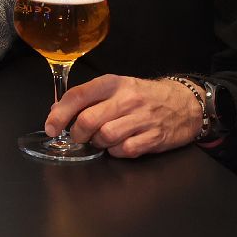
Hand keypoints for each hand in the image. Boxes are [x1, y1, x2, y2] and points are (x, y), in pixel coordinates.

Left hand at [47, 74, 202, 157]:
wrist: (185, 103)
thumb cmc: (143, 96)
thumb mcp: (116, 87)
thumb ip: (88, 97)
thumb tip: (56, 111)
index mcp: (113, 83)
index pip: (78, 96)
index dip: (59, 114)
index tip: (51, 127)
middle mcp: (126, 99)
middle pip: (88, 120)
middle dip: (77, 133)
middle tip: (78, 136)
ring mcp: (142, 119)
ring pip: (105, 137)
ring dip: (97, 143)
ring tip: (101, 139)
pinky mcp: (154, 138)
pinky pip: (125, 151)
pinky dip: (116, 152)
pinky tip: (119, 145)